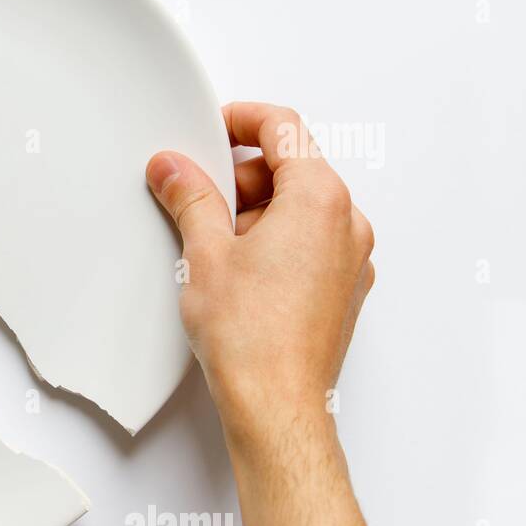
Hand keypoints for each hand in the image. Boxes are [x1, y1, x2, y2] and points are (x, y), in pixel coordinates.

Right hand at [146, 102, 374, 444]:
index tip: (213, 128)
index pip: (284, 128)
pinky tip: (236, 275)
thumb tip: (174, 168)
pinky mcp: (342, 290)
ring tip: (213, 250)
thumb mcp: (204, 252)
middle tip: (196, 199)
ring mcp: (351, 260)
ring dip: (255, 214)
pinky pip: (308, 244)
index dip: (241, 120)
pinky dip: (274, 243)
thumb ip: (190, 197)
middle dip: (240, 177)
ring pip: (299, 209)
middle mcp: (347, 223)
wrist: (276, 405)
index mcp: (320, 199)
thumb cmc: (252, 338)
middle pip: (291, 169)